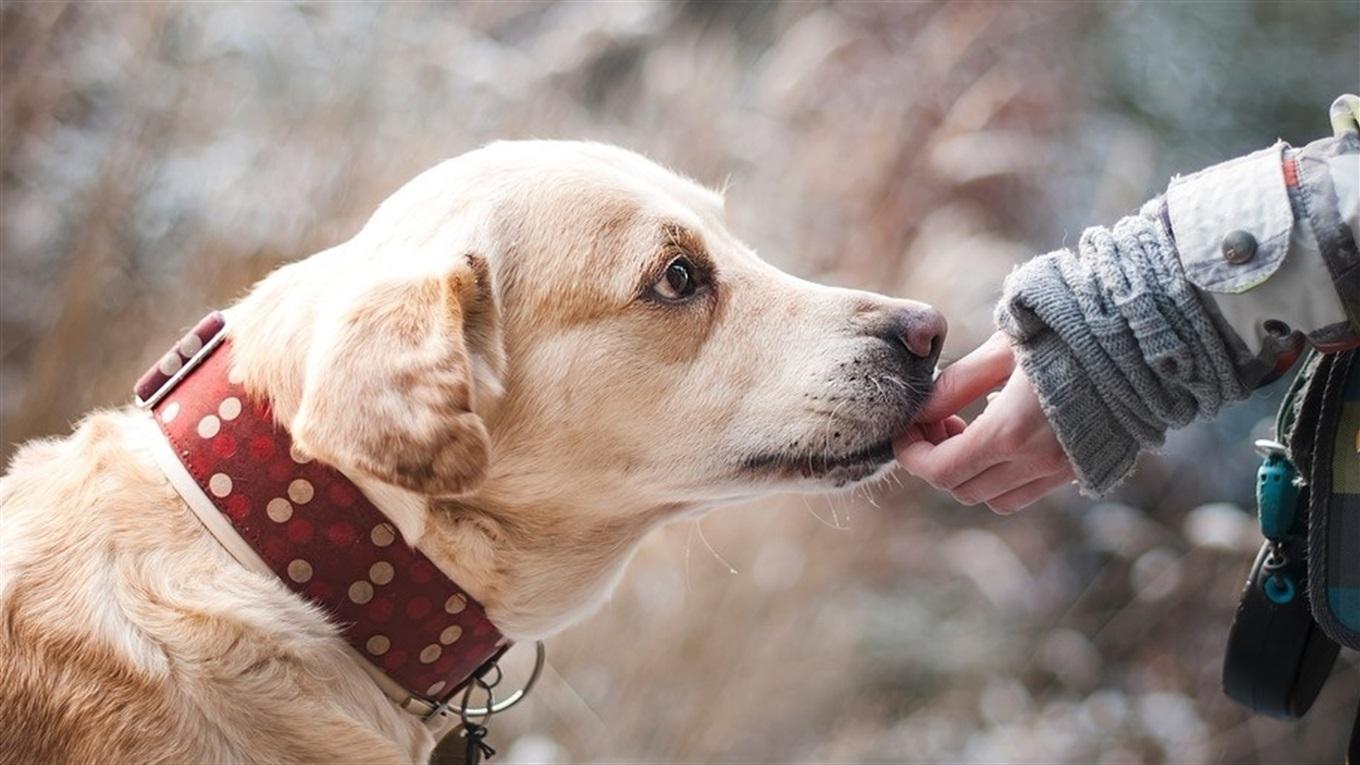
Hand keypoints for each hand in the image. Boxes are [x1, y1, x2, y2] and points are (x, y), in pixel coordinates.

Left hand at [895, 331, 1074, 513]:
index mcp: (1011, 432)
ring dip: (970, 473)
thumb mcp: (1004, 348)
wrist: (1145, 337)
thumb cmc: (1069, 330)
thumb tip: (920, 409)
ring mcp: (1063, 470)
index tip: (905, 430)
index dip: (912, 455)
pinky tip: (1006, 432)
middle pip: (962, 489)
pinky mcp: (1083, 468)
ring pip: (995, 498)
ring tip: (968, 427)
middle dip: (937, 460)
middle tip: (936, 421)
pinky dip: (1003, 475)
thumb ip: (957, 383)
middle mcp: (1037, 462)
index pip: (941, 470)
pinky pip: (1028, 490)